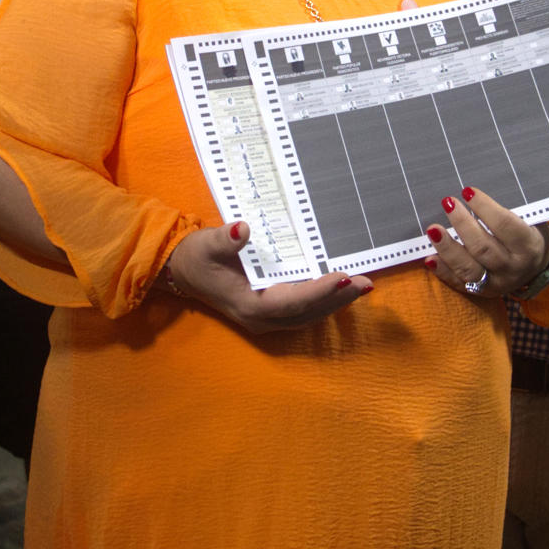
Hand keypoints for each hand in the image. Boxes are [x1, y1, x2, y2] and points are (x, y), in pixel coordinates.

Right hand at [163, 221, 371, 334]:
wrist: (182, 271)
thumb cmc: (195, 257)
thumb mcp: (206, 244)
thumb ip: (224, 239)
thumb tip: (242, 229)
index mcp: (248, 305)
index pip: (291, 301)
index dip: (318, 291)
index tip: (341, 277)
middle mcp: (261, 318)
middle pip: (307, 312)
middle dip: (338, 299)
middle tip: (366, 283)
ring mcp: (267, 318)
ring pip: (309, 315)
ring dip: (336, 302)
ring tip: (362, 286)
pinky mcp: (271, 311)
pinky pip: (304, 310)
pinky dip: (325, 301)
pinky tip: (342, 289)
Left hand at [422, 186, 548, 299]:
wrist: (536, 268)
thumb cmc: (526, 235)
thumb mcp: (529, 222)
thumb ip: (507, 211)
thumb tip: (471, 193)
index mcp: (528, 245)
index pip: (504, 225)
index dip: (485, 207)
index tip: (468, 191)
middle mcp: (513, 267)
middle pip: (483, 248)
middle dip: (462, 224)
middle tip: (448, 203)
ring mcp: (497, 282)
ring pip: (469, 268)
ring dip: (448, 248)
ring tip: (433, 230)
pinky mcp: (482, 293)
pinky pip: (459, 283)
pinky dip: (443, 271)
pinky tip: (429, 258)